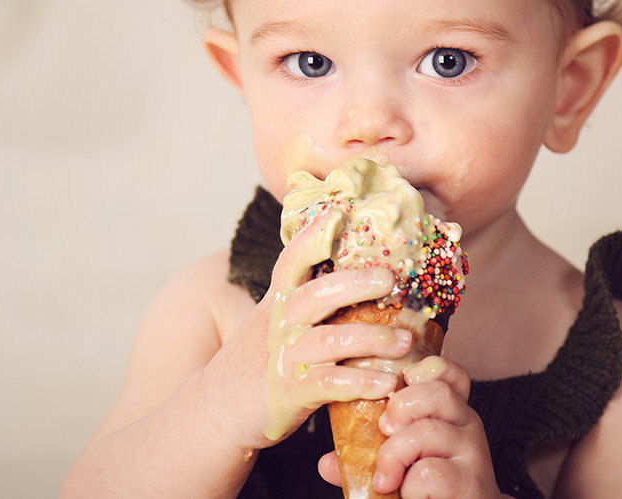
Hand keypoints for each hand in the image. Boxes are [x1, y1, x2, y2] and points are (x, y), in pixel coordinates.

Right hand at [201, 210, 412, 450]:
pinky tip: (387, 383)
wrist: (216, 408)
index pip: (293, 260)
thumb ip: (308, 295)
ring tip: (406, 341)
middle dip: (354, 283)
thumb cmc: (260, 359)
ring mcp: (284, 358)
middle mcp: (280, 322)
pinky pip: (329, 385)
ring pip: (330, 341)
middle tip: (390, 278)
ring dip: (371, 339)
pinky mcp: (289, 393)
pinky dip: (360, 383)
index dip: (314, 236)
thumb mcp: (275, 319)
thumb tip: (359, 268)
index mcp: (280, 299)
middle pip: (315, 295)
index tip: (339, 213)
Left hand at [318, 355, 501, 497]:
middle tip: (384, 430)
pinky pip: (429, 471)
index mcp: (450, 411)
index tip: (404, 382)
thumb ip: (365, 457)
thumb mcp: (398, 462)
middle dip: (401, 407)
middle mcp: (466, 424)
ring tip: (386, 476)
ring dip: (395, 453)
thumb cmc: (428, 487)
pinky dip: (409, 485)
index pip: (449, 373)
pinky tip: (407, 493)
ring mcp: (471, 452)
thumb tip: (326, 463)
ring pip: (428, 431)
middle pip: (437, 392)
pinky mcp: (468, 482)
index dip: (428, 369)